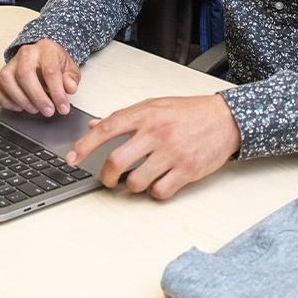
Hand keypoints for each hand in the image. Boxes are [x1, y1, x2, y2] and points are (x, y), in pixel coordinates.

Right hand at [0, 38, 80, 117]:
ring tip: (34, 109)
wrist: (43, 54)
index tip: (63, 108)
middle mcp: (26, 53)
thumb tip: (69, 87)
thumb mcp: (70, 67)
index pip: (49, 71)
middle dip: (37, 97)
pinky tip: (19, 107)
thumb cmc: (55, 62)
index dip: (57, 92)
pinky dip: (5, 100)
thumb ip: (72, 77)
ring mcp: (11, 62)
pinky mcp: (0, 73)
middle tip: (48, 111)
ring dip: (20, 99)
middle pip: (24, 74)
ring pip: (6, 79)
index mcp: (46, 49)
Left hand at [67, 95, 241, 199]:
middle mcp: (156, 132)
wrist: (226, 119)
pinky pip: (159, 192)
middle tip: (108, 180)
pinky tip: (159, 182)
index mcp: (145, 114)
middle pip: (117, 162)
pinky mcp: (187, 171)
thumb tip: (95, 125)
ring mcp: (172, 153)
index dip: (84, 146)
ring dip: (132, 186)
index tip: (71, 158)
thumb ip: (125, 116)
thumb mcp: (155, 105)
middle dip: (106, 177)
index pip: (106, 129)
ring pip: (136, 182)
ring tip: (138, 179)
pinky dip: (155, 192)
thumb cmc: (189, 112)